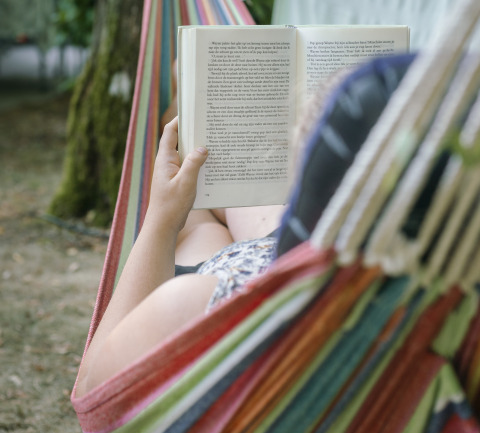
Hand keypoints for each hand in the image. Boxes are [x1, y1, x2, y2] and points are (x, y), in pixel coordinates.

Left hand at [146, 117, 207, 232]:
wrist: (163, 227)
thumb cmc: (171, 206)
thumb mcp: (185, 183)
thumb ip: (193, 164)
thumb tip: (203, 148)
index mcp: (165, 159)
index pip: (170, 132)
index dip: (180, 120)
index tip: (193, 112)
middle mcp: (167, 163)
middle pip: (180, 141)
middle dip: (193, 134)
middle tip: (210, 127)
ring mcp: (172, 173)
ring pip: (187, 155)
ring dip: (198, 150)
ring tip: (215, 145)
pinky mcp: (178, 182)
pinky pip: (190, 168)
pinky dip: (200, 165)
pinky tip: (213, 167)